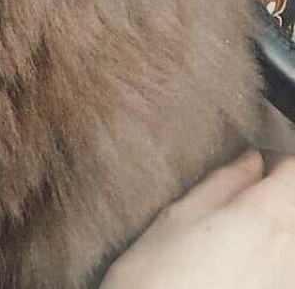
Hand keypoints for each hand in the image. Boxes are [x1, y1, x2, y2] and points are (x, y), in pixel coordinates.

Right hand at [102, 151, 294, 288]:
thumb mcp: (179, 215)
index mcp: (267, 218)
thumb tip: (250, 161)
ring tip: (236, 239)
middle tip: (240, 202)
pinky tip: (238, 269)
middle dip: (274, 198)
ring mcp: (288, 283)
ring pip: (290, 242)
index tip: (252, 166)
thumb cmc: (157, 277)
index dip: (274, 163)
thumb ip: (224, 183)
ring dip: (273, 232)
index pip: (293, 170)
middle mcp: (291, 253)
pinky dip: (269, 261)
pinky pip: (284, 271)